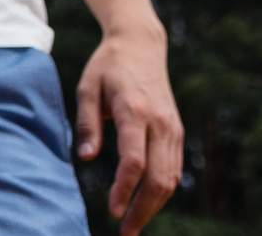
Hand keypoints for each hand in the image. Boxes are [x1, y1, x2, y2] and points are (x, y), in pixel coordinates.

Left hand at [75, 26, 182, 233]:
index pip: (134, 161)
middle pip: (158, 178)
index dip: (125, 190)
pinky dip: (162, 191)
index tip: (112, 211)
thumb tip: (84, 159)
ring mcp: (172, 128)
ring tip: (133, 226)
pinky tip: (145, 205)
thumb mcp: (88, 87)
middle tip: (124, 232)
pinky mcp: (176, 131)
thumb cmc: (108, 66)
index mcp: (135, 111)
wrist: (142, 44)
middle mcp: (160, 122)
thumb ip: (87, 124)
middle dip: (142, 210)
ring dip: (153, 206)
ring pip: (170, 178)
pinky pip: (174, 169)